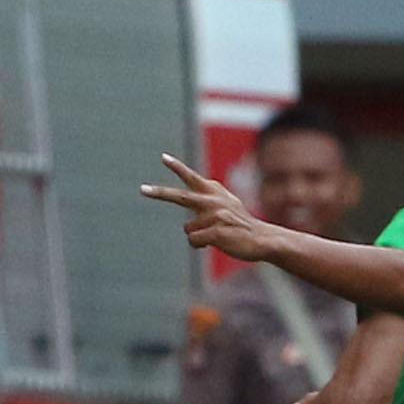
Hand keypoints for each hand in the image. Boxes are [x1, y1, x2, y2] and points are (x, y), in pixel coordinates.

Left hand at [141, 155, 280, 262]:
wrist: (262, 239)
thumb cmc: (239, 224)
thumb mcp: (226, 204)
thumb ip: (209, 198)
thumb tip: (192, 198)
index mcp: (215, 191)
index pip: (192, 177)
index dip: (177, 167)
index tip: (163, 157)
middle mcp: (213, 200)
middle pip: (180, 197)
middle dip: (160, 193)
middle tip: (142, 189)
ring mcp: (215, 215)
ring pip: (188, 229)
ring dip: (198, 236)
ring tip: (216, 235)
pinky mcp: (217, 231)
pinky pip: (194, 241)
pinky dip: (200, 245)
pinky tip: (216, 243)